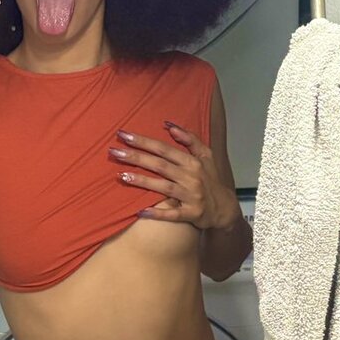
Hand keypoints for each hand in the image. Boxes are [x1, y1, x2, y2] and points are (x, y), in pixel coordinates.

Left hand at [109, 122, 238, 229]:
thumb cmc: (210, 179)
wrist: (224, 208)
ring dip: (142, 181)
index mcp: (193, 162)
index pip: (164, 149)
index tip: (124, 135)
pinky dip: (157, 213)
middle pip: (160, 165)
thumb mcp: (206, 155)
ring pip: (163, 187)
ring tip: (122, 175)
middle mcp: (191, 177)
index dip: (144, 142)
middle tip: (115, 151)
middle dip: (137, 157)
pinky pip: (171, 214)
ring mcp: (191, 197)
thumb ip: (189, 139)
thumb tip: (169, 125)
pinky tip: (140, 211)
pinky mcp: (190, 214)